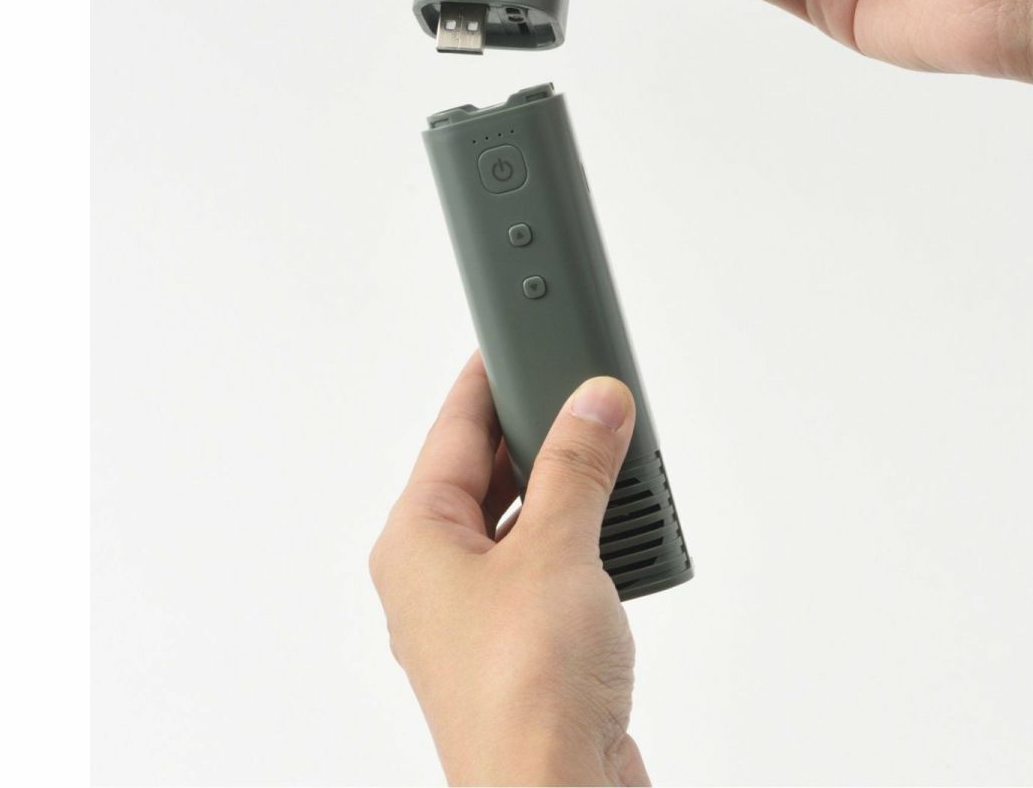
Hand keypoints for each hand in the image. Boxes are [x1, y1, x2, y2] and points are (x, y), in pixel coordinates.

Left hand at [369, 355, 647, 787]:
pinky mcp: (520, 649)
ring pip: (522, 521)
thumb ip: (576, 467)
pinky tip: (616, 531)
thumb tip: (592, 404)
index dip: (489, 377)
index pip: (452, 428)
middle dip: (540, 433)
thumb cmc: (523, 696)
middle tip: (586, 391)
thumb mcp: (557, 550)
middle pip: (487, 472)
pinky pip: (548, 567)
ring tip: (611, 456)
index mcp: (416, 540)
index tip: (519, 336)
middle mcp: (436, 576)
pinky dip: (581, 540)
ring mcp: (476, 617)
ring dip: (568, 490)